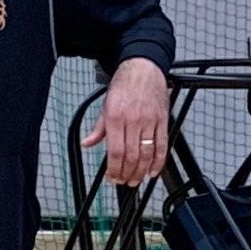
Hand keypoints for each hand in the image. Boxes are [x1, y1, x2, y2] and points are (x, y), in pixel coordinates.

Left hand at [83, 57, 170, 187]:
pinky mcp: (162, 120)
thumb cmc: (124, 85)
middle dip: (127, 173)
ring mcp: (149, 121)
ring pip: (147, 153)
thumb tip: (88, 143)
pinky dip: (159, 161)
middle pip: (131, 156)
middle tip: (124, 181)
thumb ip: (98, 128)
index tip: (112, 177)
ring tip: (136, 179)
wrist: (143, 68)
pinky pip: (162, 145)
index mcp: (116, 117)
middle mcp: (133, 120)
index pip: (115, 151)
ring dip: (141, 171)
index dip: (114, 169)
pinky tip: (153, 171)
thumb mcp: (105, 105)